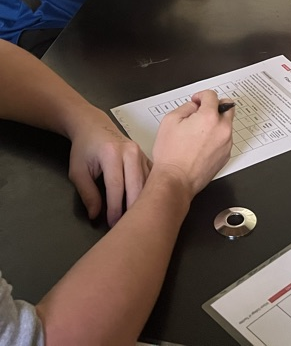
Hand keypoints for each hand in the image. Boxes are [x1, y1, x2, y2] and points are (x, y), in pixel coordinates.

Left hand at [67, 110, 151, 226]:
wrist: (94, 126)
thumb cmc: (84, 148)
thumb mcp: (78, 171)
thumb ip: (87, 193)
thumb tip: (96, 215)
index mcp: (112, 154)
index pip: (116, 186)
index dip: (115, 208)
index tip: (112, 225)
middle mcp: (131, 151)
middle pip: (137, 184)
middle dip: (133, 207)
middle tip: (128, 225)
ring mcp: (141, 152)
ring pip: (147, 181)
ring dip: (142, 200)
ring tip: (137, 217)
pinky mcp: (146, 155)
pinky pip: (151, 176)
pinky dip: (149, 190)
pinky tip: (145, 203)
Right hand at [151, 89, 233, 196]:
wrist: (175, 180)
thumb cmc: (171, 155)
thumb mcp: (170, 121)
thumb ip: (186, 107)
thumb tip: (194, 106)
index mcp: (209, 118)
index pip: (212, 96)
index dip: (201, 96)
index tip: (197, 100)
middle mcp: (222, 129)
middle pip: (227, 107)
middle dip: (215, 106)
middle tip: (203, 111)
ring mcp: (227, 143)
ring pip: (226, 124)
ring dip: (216, 122)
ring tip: (199, 132)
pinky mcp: (226, 155)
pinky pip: (225, 139)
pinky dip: (217, 137)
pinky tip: (202, 144)